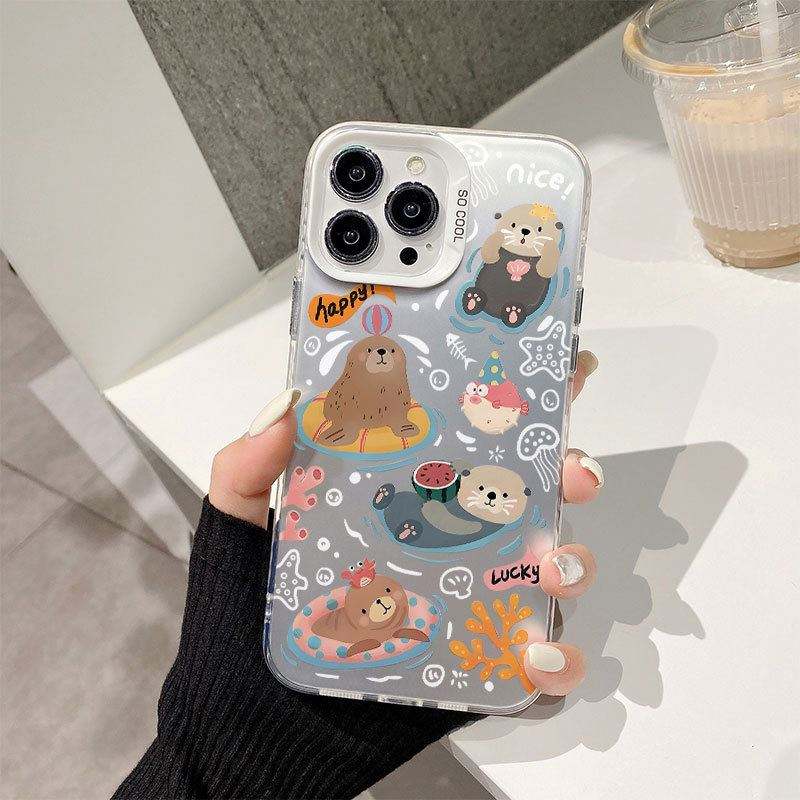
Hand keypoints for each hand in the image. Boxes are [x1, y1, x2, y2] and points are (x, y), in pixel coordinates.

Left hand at [209, 351, 600, 696]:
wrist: (249, 733)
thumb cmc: (243, 626)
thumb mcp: (236, 535)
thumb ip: (246, 471)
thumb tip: (288, 403)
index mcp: (406, 502)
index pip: (470, 443)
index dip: (522, 407)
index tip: (562, 374)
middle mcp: (450, 548)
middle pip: (533, 501)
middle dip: (570, 476)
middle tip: (572, 473)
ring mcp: (470, 609)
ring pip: (551, 578)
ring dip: (574, 565)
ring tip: (551, 569)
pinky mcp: (480, 674)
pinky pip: (541, 670)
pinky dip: (558, 663)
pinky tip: (534, 656)